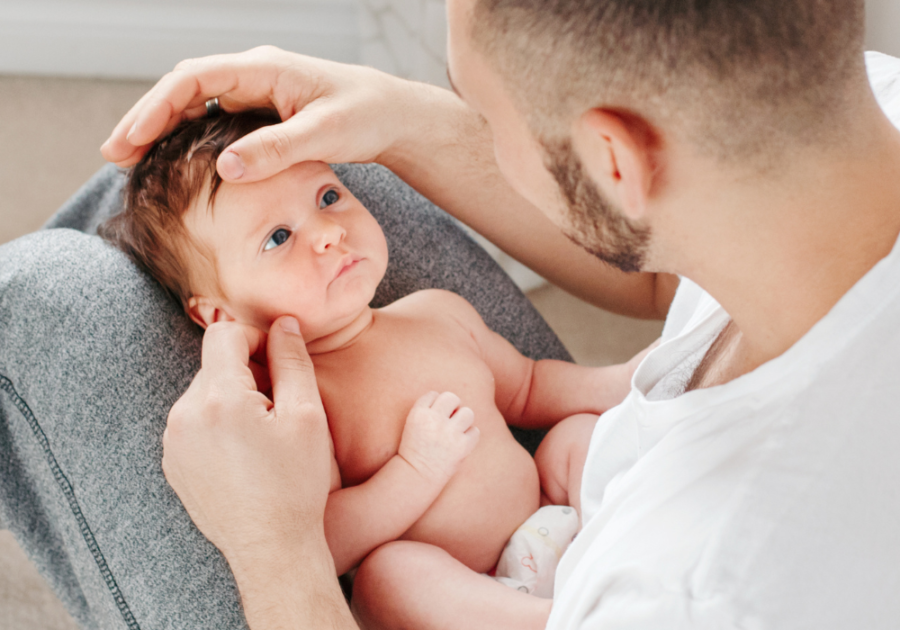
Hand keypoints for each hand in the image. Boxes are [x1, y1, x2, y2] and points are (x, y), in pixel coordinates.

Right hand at [101, 46, 428, 181]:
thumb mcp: (325, 134)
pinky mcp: (262, 110)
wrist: (392, 115)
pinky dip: (189, 138)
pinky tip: (176, 164)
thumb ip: (277, 149)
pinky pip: (213, 119)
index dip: (155, 109)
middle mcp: (253, 74)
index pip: (192, 79)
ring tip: (133, 163)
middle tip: (115, 157)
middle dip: (146, 120)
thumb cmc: (365, 115)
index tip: (127, 141)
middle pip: (183, 89)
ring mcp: (256, 91)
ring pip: (194, 104)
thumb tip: (225, 169)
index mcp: (263, 68)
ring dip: (163, 130)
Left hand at [162, 316, 332, 573]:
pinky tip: (244, 452)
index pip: (224, 334)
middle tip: (279, 404)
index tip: (279, 362)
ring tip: (262, 434)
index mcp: (219, 399)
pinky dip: (217, 424)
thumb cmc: (295, 483)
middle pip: (213, 364)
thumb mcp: (307, 415)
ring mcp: (173, 441)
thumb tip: (283, 323)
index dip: (256, 338)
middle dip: (246, 372)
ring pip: (204, 393)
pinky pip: (193, 422)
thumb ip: (293, 360)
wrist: (270, 547)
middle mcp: (184, 415)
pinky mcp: (172, 462)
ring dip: (232, 398)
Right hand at [397, 391, 479, 485]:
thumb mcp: (412, 425)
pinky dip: (470, 436)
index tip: (434, 416)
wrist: (416, 476)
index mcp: (418, 413)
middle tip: (449, 420)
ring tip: (456, 430)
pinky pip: (475, 431)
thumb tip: (454, 404)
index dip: (435, 404)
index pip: (433, 394)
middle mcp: (434, 420)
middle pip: (452, 397)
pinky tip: (461, 442)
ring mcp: (449, 433)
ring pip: (467, 412)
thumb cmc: (415, 450)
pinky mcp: (462, 446)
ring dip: (463, 420)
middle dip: (452, 406)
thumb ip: (429, 411)